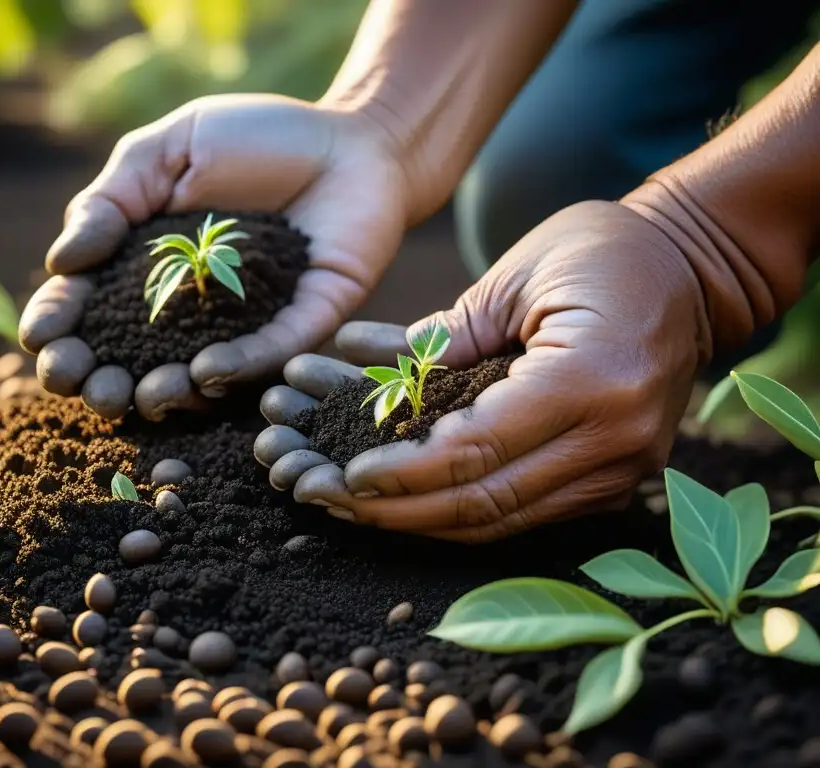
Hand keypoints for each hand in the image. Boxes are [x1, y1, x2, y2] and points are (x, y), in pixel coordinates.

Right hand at [18, 93, 408, 419]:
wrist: (354, 139)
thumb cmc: (257, 139)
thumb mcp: (169, 150)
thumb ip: (112, 199)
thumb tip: (62, 261)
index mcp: (148, 266)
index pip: (91, 306)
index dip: (61, 325)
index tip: (41, 336)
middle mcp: (192, 308)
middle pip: (132, 357)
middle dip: (98, 377)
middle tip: (79, 384)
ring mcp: (245, 324)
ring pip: (195, 373)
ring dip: (162, 391)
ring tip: (138, 396)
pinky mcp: (302, 326)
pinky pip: (266, 354)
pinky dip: (236, 365)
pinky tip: (204, 373)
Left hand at [256, 200, 708, 542]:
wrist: (691, 271)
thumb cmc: (602, 251)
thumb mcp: (515, 277)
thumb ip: (448, 342)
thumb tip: (375, 390)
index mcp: (591, 379)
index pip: (476, 450)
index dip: (404, 472)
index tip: (345, 475)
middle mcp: (614, 440)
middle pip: (487, 502)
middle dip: (400, 510)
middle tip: (333, 500)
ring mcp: (622, 469)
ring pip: (503, 520)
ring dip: (424, 520)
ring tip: (358, 509)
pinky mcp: (613, 479)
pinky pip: (526, 512)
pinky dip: (463, 510)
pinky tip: (411, 502)